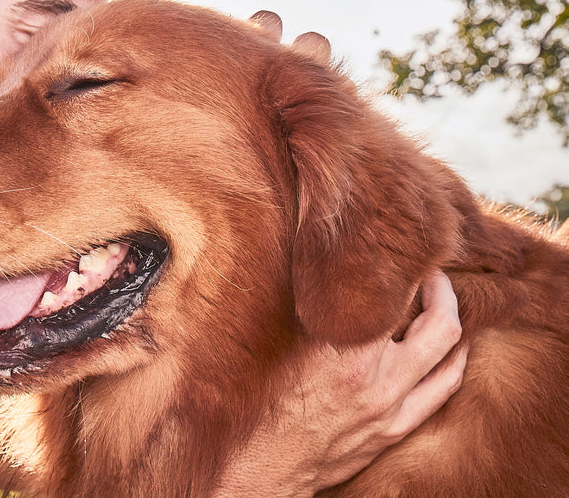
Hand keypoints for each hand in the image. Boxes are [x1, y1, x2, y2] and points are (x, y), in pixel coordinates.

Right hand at [214, 270, 467, 496]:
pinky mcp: (396, 430)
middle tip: (431, 275)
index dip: (402, 270)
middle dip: (442, 291)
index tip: (398, 255)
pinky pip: (441, 392)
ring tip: (444, 307)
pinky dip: (450, 364)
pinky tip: (450, 351)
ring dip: (453, 327)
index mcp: (344, 353)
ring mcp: (391, 409)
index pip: (393, 298)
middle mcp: (376, 380)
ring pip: (449, 359)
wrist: (267, 465)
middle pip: (440, 325)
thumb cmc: (266, 404)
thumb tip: (329, 273)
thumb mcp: (286, 348)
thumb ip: (317, 313)